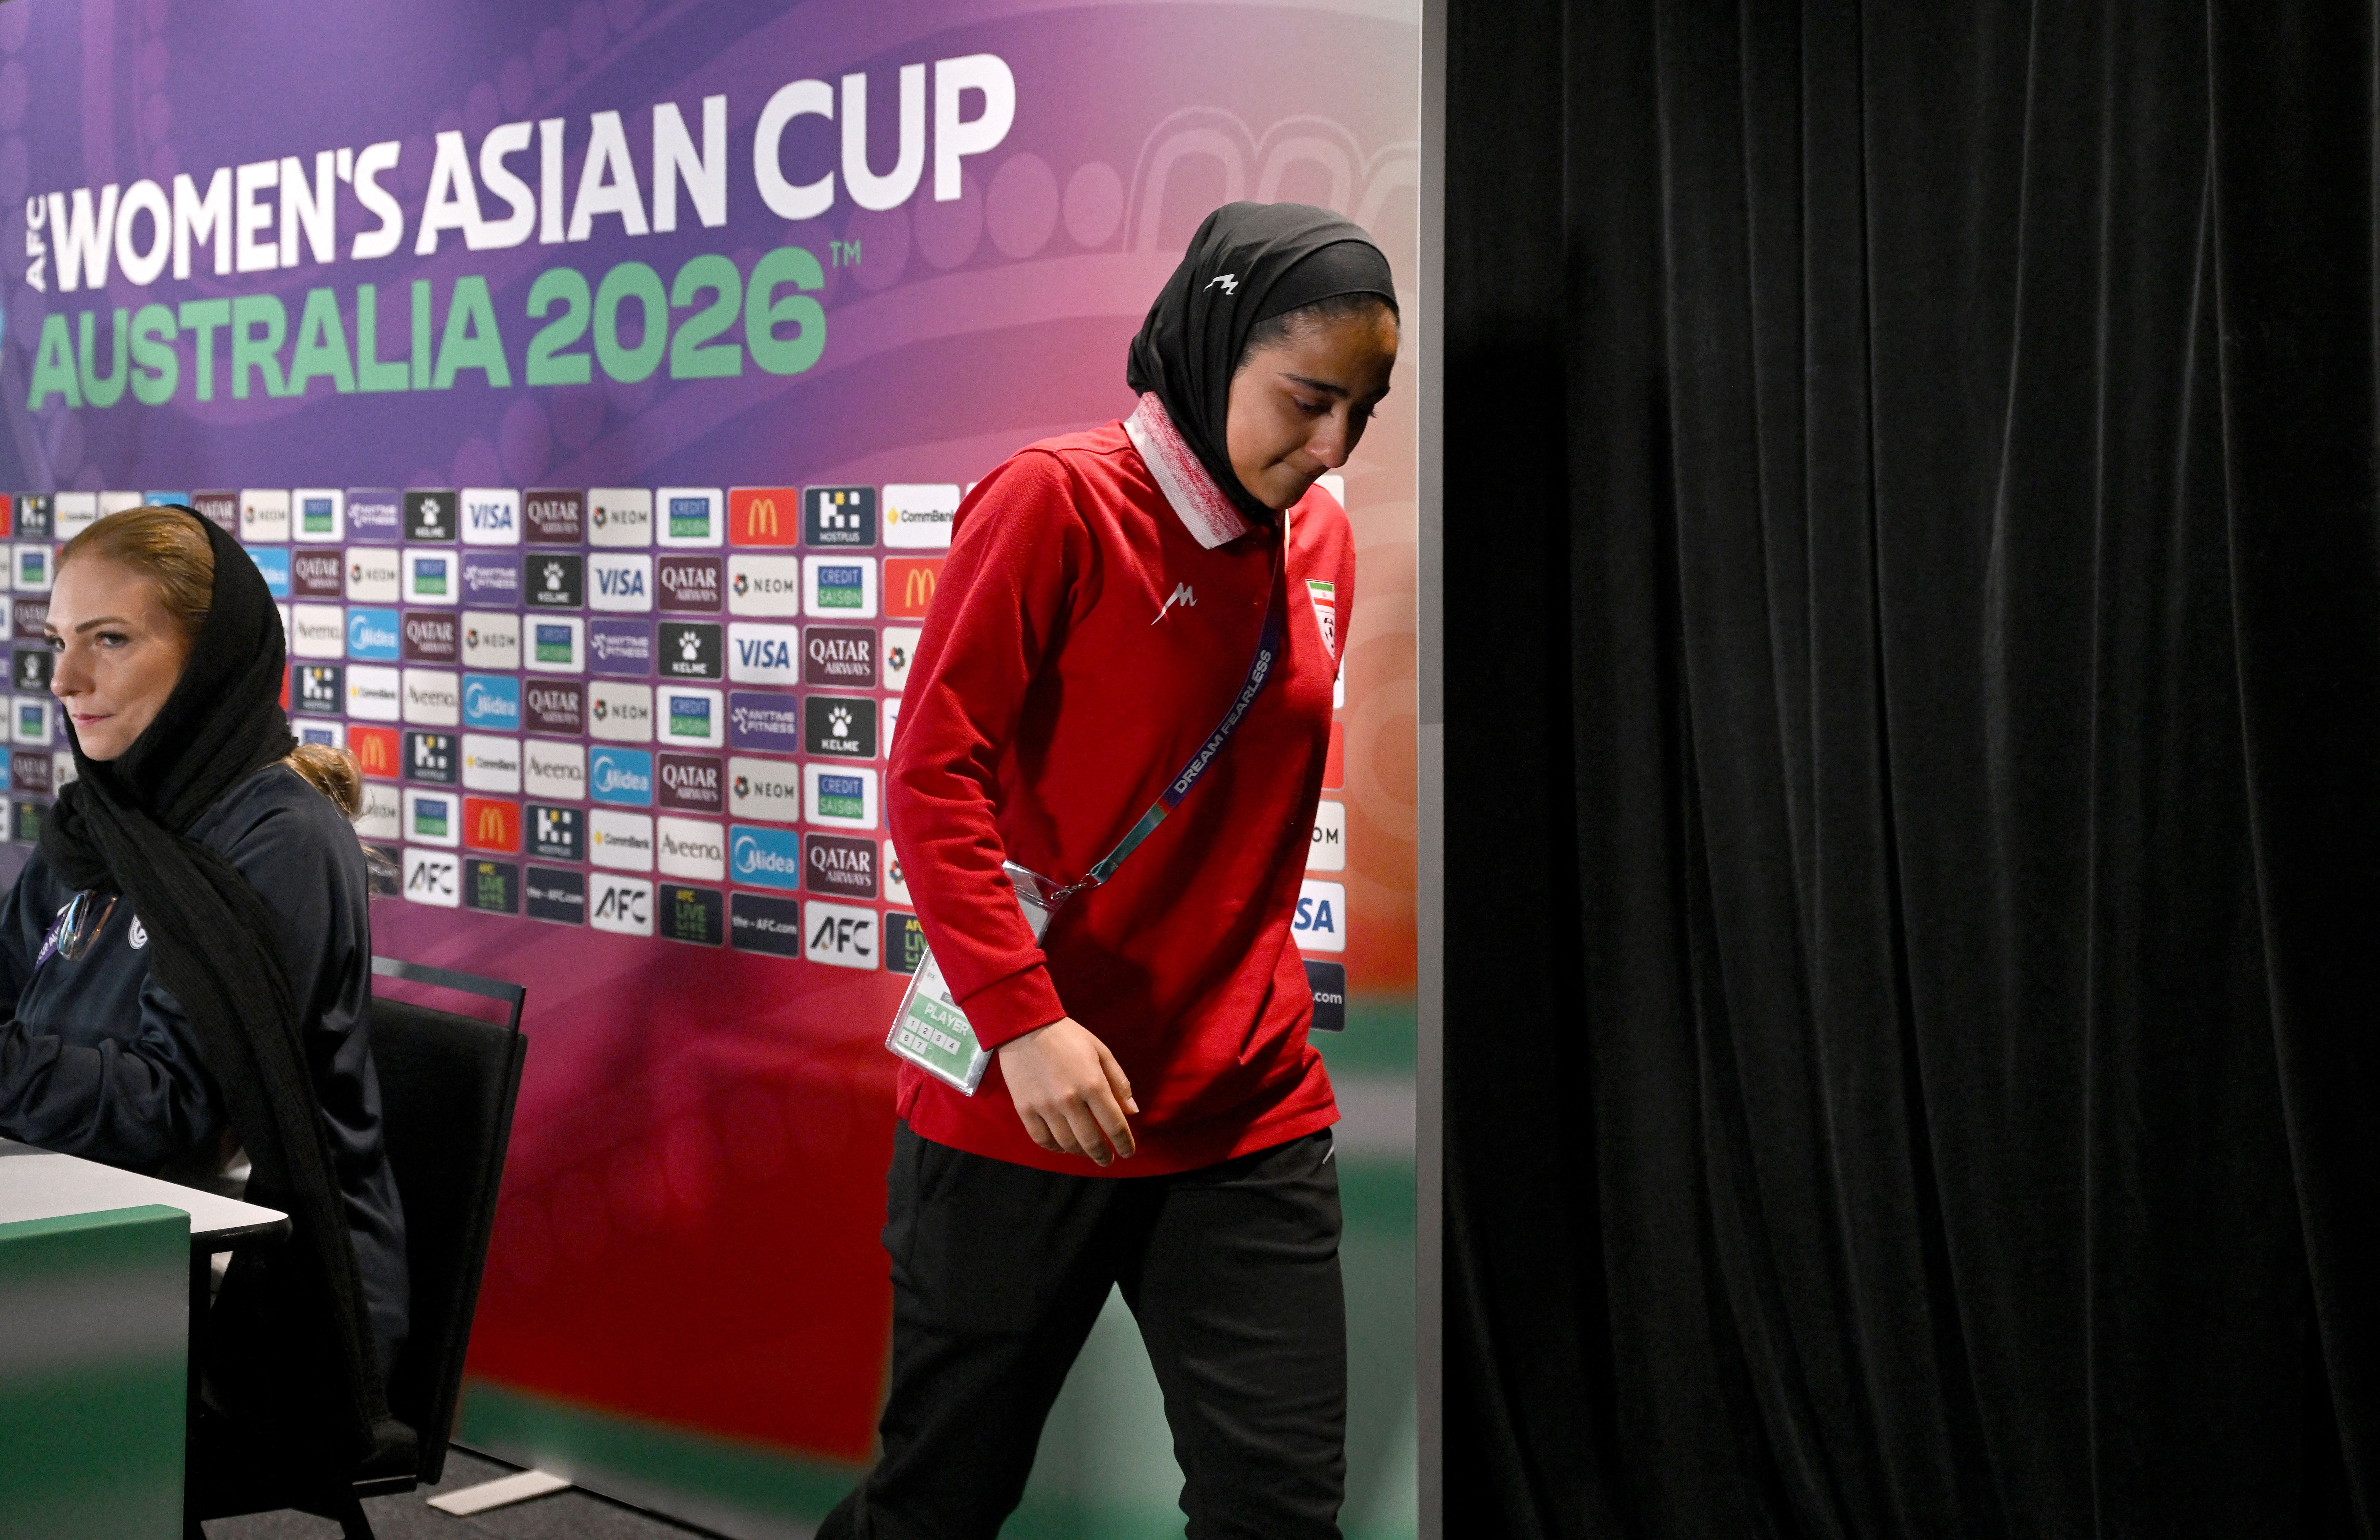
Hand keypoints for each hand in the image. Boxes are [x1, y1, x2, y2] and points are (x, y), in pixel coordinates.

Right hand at [998, 1017, 1138, 1165]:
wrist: (1025, 1026)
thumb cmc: (1068, 1036)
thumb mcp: (1101, 1052)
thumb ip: (1119, 1082)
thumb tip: (1133, 1112)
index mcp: (1093, 1084)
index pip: (1115, 1125)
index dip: (1125, 1143)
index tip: (1128, 1153)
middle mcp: (1070, 1100)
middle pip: (1091, 1141)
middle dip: (1103, 1155)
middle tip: (1107, 1160)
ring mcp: (1045, 1106)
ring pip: (1067, 1144)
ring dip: (1081, 1152)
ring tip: (1087, 1152)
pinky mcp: (1025, 1109)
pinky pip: (1042, 1139)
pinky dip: (1055, 1147)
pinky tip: (1063, 1146)